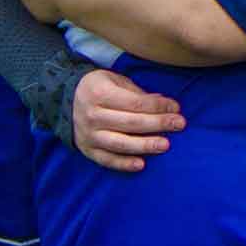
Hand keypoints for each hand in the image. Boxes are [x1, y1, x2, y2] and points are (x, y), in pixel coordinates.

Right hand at [71, 70, 185, 173]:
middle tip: (179, 124)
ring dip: (145, 145)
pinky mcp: (86, 149)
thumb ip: (138, 93)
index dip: (158, 106)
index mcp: (101, 94)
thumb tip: (164, 104)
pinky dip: (123, 164)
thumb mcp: (116, 81)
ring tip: (165, 145)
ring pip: (120, 143)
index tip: (176, 108)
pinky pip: (106, 159)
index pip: (135, 103)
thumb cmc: (99, 87)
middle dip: (158, 124)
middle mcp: (93, 115)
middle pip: (131, 123)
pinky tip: (141, 164)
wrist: (65, 99)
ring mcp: (88, 135)